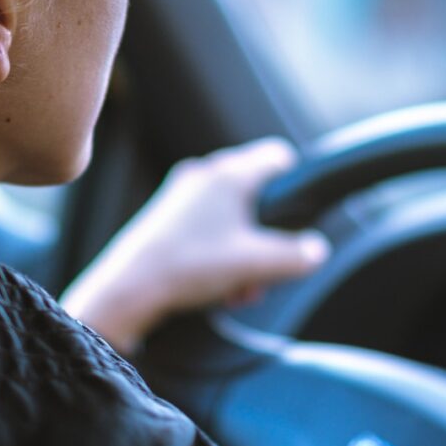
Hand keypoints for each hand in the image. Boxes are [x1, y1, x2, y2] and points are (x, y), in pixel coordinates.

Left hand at [60, 137, 331, 352]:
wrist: (129, 288)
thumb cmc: (190, 266)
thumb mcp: (256, 264)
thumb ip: (296, 256)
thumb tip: (316, 250)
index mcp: (229, 174)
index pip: (277, 156)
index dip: (295, 183)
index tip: (299, 215)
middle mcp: (204, 175)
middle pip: (255, 195)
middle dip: (267, 236)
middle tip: (266, 270)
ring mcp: (182, 195)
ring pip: (231, 217)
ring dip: (244, 253)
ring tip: (240, 288)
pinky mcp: (166, 218)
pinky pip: (207, 228)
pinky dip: (220, 254)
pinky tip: (218, 289)